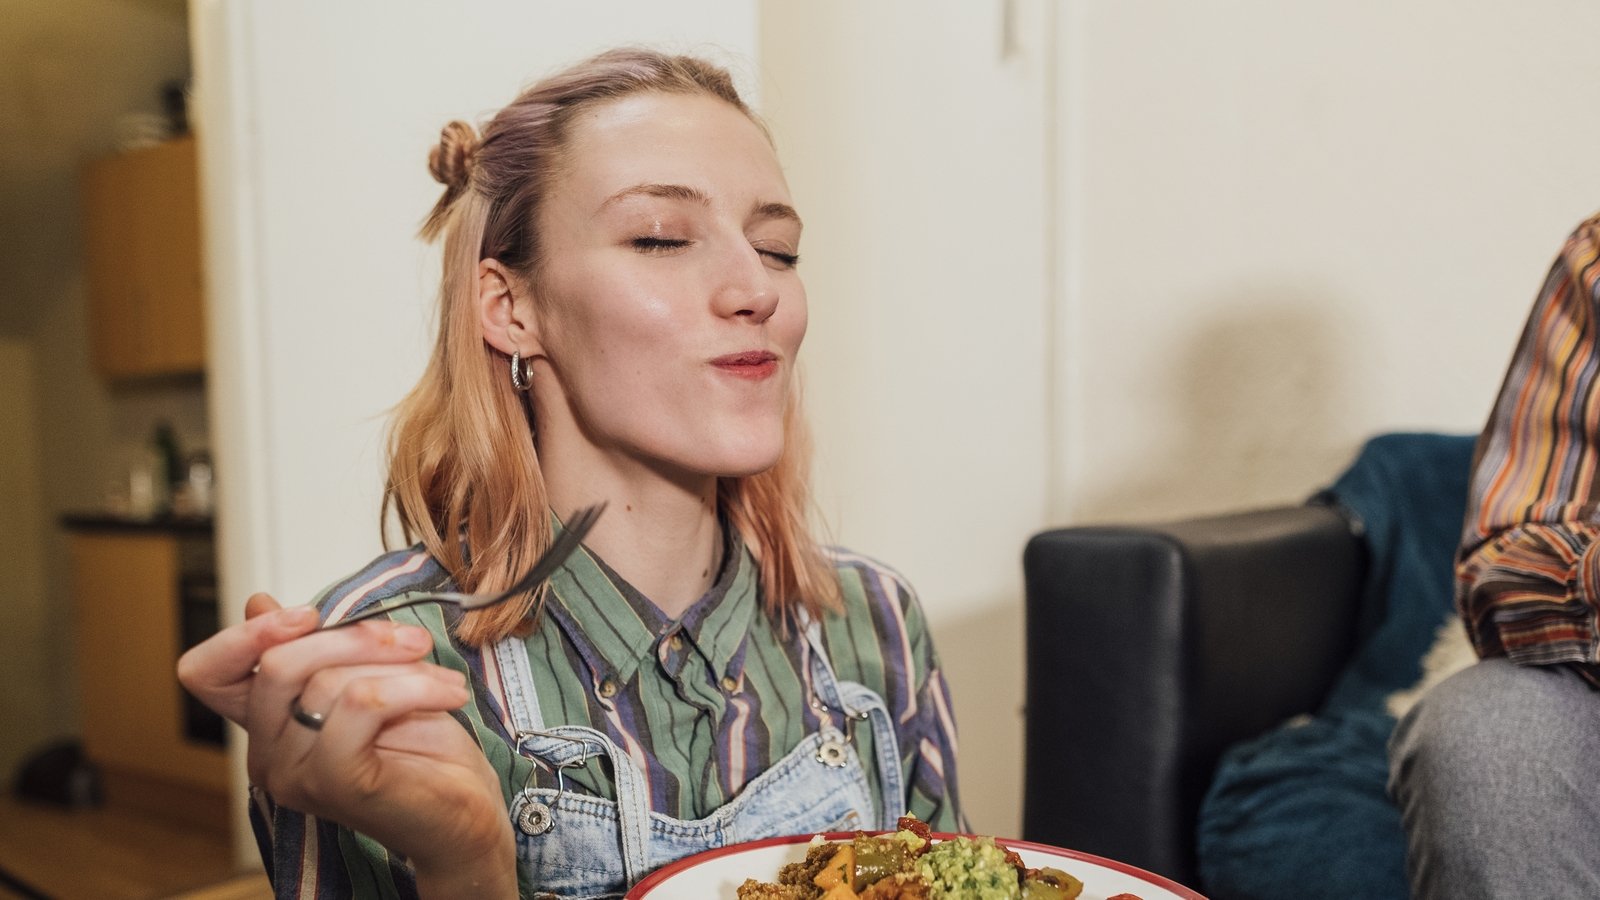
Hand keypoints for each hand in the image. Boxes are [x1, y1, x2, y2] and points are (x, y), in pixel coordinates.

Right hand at [177, 594, 518, 896]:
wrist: (464, 810)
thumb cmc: (420, 746)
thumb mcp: (365, 677)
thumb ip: (316, 647)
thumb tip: (258, 602)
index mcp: (268, 723)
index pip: (206, 674)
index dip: (243, 635)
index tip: (307, 614)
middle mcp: (269, 754)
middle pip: (278, 663)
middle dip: (354, 636)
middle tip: (414, 641)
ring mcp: (296, 774)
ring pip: (327, 681)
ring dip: (401, 666)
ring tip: (442, 680)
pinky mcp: (336, 782)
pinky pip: (362, 704)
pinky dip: (414, 687)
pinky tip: (449, 694)